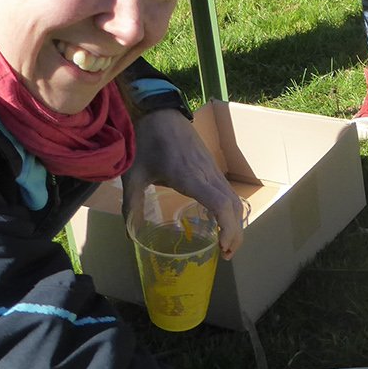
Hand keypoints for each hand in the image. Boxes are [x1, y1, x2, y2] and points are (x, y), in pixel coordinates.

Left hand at [122, 108, 245, 258]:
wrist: (160, 113)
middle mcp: (207, 174)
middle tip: (225, 255)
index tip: (222, 247)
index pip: (220, 204)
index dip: (228, 227)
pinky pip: (229, 193)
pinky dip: (232, 212)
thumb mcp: (133, 175)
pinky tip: (221, 223)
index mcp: (189, 176)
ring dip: (237, 224)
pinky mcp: (213, 168)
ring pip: (236, 200)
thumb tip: (130, 235)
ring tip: (226, 244)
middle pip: (234, 207)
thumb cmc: (145, 142)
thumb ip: (131, 206)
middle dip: (236, 233)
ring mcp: (213, 170)